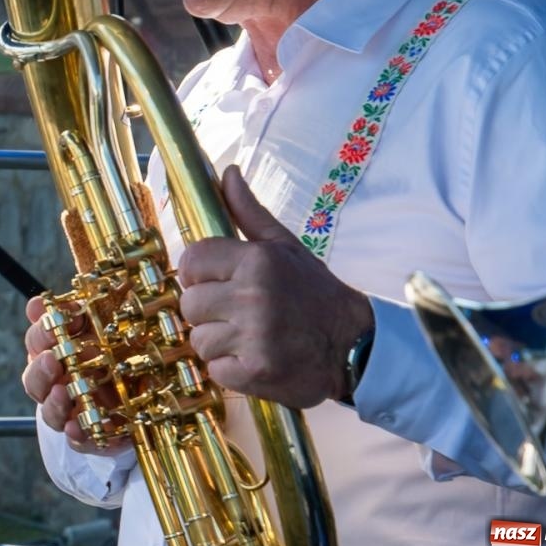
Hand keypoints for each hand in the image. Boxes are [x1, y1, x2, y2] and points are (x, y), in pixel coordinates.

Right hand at [21, 296, 127, 455]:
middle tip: (52, 359)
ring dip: (53, 401)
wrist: (141, 395)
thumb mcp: (106, 324)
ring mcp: (71, 410)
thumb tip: (65, 285)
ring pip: (48, 410)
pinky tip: (77, 426)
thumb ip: (81, 310)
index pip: (37, 340)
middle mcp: (57, 382)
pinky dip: (75, 434)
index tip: (50, 318)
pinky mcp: (89, 435)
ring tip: (64, 392)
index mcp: (56, 351)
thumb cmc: (119, 351)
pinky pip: (76, 439)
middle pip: (34, 377)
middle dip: (41, 368)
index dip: (41, 330)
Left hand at [176, 166, 373, 408]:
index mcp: (256, 260)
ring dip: (219, 343)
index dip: (196, 274)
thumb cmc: (315, 294)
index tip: (214, 283)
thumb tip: (227, 172)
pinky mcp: (255, 372)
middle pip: (190, 304)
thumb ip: (249, 211)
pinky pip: (215, 369)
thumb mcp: (285, 247)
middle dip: (208, 312)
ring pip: (198, 339)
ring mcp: (254, 336)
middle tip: (238, 314)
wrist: (355, 347)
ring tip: (250, 337)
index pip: (190, 261)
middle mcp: (252, 296)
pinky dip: (231, 370)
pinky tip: (256, 359)